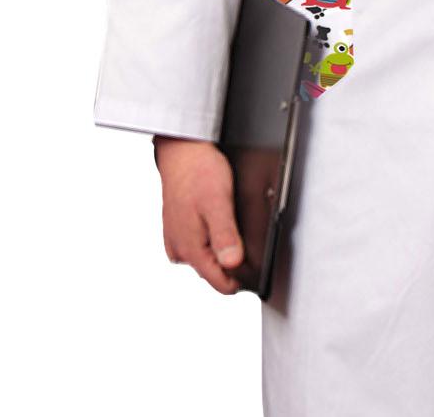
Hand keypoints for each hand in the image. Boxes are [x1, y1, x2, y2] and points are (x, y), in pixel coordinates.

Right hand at [153, 136, 244, 294]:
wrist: (182, 150)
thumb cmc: (198, 170)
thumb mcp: (218, 201)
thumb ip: (225, 234)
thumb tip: (233, 264)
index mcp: (190, 248)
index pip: (221, 283)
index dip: (242, 278)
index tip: (257, 265)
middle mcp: (180, 250)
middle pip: (215, 272)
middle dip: (233, 259)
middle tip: (243, 229)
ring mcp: (177, 241)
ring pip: (207, 258)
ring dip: (222, 247)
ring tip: (230, 219)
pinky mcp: (178, 230)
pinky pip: (200, 244)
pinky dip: (212, 236)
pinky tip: (218, 217)